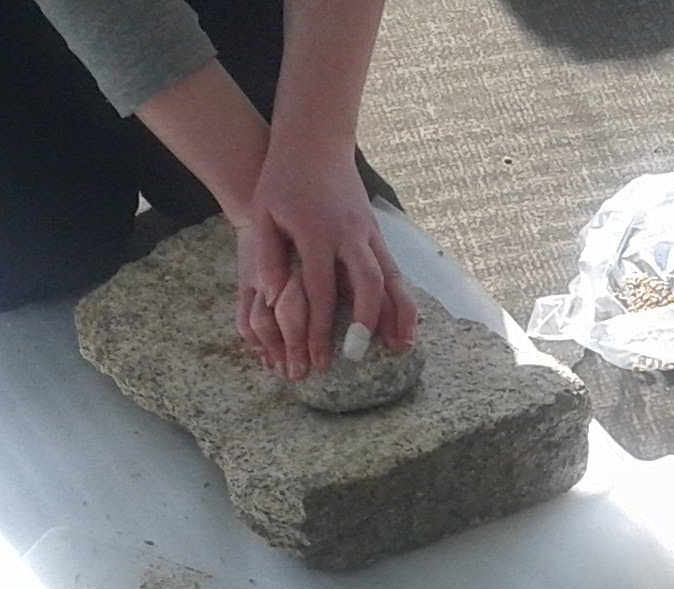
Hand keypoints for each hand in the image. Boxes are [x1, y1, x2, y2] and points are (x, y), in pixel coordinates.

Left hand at [234, 144, 417, 378]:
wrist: (315, 143)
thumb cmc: (283, 181)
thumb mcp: (264, 214)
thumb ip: (268, 256)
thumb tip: (272, 298)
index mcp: (317, 234)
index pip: (319, 291)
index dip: (319, 329)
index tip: (318, 359)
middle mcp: (348, 236)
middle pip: (366, 285)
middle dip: (366, 322)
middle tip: (360, 354)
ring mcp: (367, 233)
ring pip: (390, 277)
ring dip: (399, 312)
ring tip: (404, 344)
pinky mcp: (376, 232)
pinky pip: (393, 268)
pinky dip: (402, 296)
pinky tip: (409, 318)